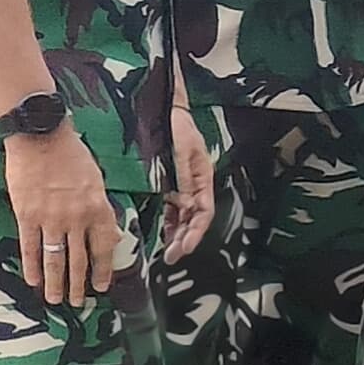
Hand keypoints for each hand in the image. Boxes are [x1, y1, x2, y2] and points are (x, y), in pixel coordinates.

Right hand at [5, 120, 114, 307]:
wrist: (41, 137)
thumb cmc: (72, 154)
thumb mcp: (97, 180)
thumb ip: (99, 207)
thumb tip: (104, 230)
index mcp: (98, 208)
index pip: (104, 247)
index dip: (103, 270)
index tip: (102, 285)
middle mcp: (77, 218)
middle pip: (80, 259)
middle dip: (80, 284)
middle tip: (79, 302)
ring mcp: (50, 219)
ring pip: (56, 259)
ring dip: (57, 283)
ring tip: (56, 299)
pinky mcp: (26, 216)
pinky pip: (30, 248)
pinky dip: (32, 266)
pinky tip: (34, 280)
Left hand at [162, 100, 215, 262]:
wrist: (160, 107)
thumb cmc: (175, 125)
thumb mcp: (181, 152)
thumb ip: (183, 179)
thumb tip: (187, 205)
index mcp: (203, 177)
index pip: (203, 211)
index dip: (195, 232)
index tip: (183, 248)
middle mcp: (193, 184)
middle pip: (194, 217)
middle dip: (184, 239)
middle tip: (171, 257)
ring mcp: (180, 184)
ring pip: (182, 215)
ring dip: (176, 233)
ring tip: (167, 250)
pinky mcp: (166, 182)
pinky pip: (170, 207)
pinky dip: (167, 221)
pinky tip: (161, 233)